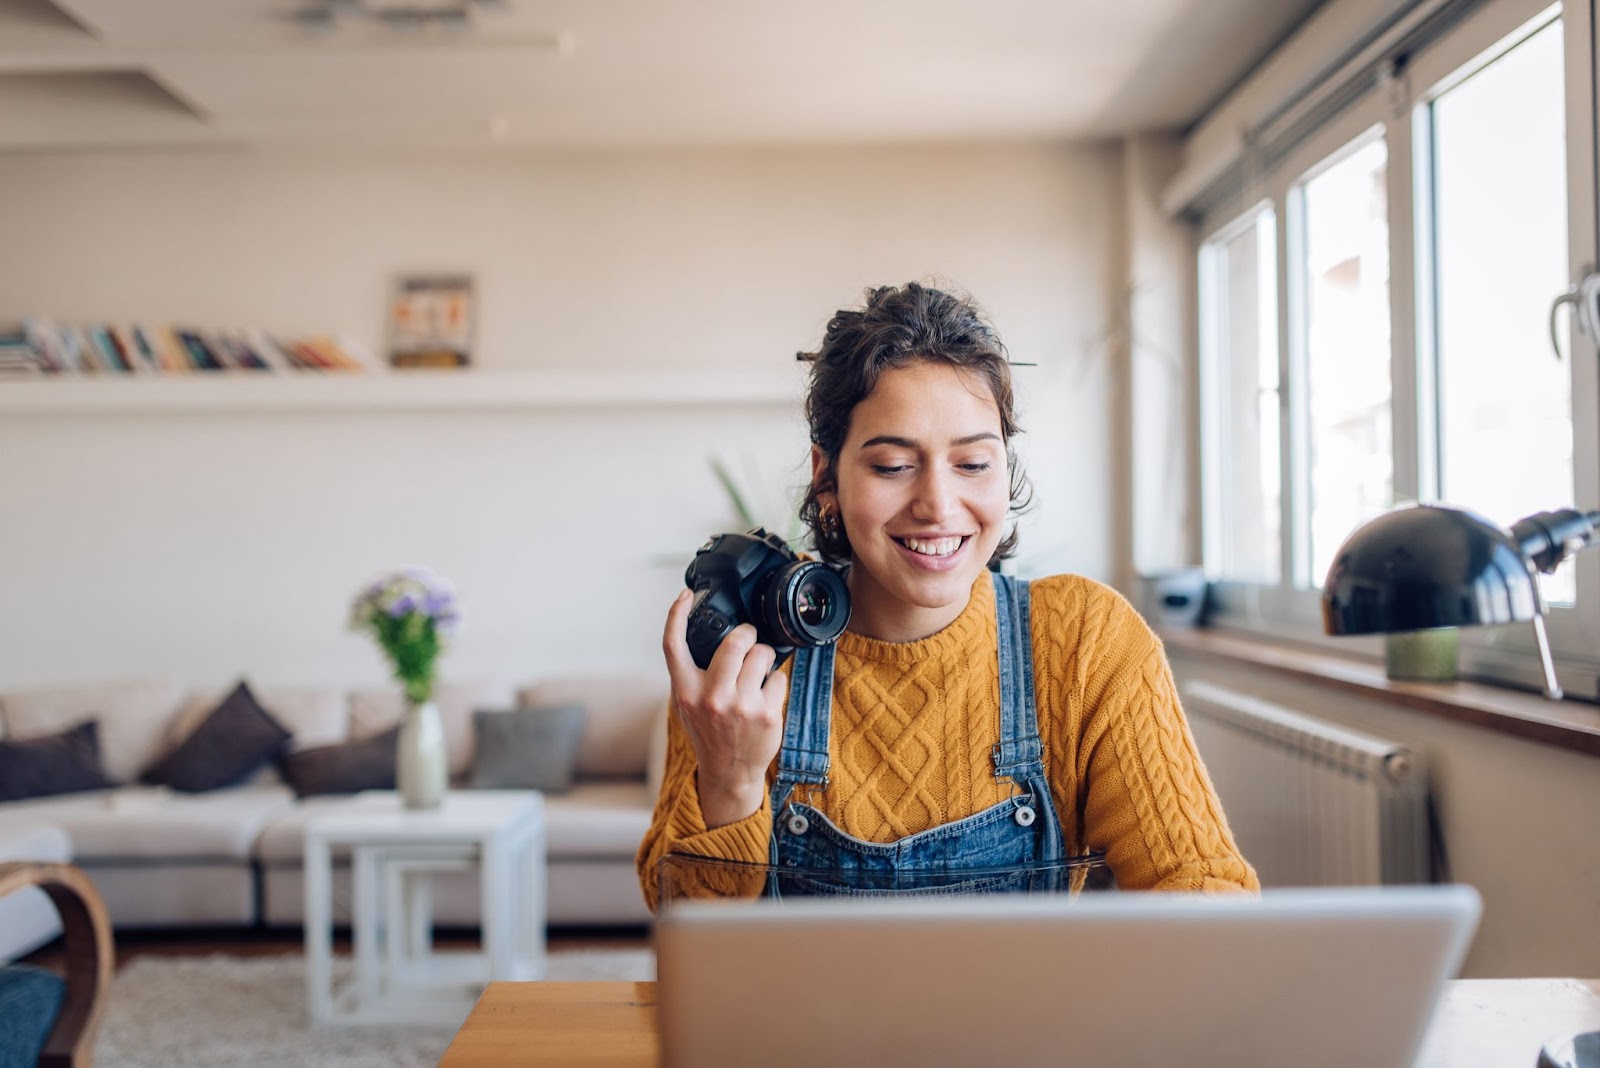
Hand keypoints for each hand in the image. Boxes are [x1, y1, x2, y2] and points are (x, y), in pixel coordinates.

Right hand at [661, 589, 786, 827]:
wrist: (729, 770)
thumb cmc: (709, 730)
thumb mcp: (687, 703)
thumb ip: (691, 672)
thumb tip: (703, 630)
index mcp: (686, 690)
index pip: (673, 645)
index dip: (677, 614)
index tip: (686, 595)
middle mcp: (711, 697)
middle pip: (733, 642)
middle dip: (747, 633)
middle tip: (748, 638)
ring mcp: (740, 706)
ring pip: (762, 655)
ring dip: (764, 656)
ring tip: (758, 671)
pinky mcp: (766, 714)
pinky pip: (778, 678)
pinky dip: (775, 682)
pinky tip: (766, 696)